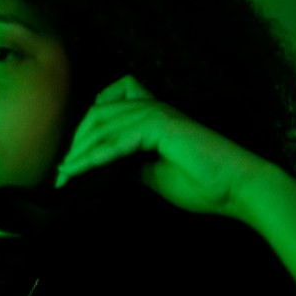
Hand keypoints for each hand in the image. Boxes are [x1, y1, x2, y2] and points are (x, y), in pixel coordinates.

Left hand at [55, 75, 274, 218]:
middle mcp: (152, 107)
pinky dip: (96, 155)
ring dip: (80, 151)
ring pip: (104, 124)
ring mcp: (157, 113)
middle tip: (60, 173)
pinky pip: (119, 138)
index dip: (82, 137)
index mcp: (151, 116)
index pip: (104, 113)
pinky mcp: (162, 126)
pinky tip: (80, 170)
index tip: (67, 168)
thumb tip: (102, 169)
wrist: (236, 188)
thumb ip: (129, 164)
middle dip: (75, 143)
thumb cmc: (202, 183)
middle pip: (97, 114)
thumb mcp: (153, 174)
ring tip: (64, 174)